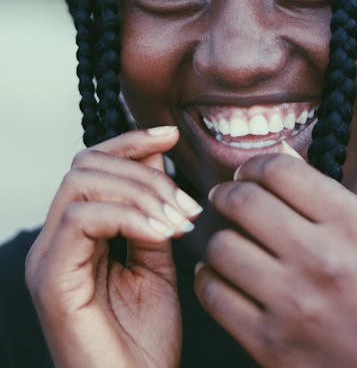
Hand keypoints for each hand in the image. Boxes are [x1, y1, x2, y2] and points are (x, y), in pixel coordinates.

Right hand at [26, 128, 202, 367]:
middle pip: (86, 165)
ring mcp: (49, 260)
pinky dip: (129, 216)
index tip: (171, 135)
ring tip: (180, 221)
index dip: (131, 142)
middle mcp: (55, 242)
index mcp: (78, 236)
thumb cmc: (147, 342)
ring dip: (140, 192)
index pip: (93, 164)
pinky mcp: (52, 280)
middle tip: (186, 205)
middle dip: (144, 172)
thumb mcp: (158, 262)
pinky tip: (163, 233)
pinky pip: (82, 218)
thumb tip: (159, 156)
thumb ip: (153, 212)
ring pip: (81, 183)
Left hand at [195, 154, 356, 367]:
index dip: (256, 165)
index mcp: (356, 226)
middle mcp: (323, 260)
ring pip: (221, 245)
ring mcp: (294, 305)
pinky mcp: (270, 345)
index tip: (251, 174)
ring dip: (218, 236)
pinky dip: (210, 278)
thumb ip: (332, 194)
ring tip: (229, 239)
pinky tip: (223, 275)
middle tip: (227, 197)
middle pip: (244, 200)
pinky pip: (213, 294)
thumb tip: (278, 151)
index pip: (281, 170)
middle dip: (227, 192)